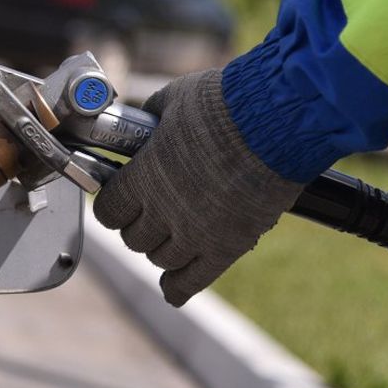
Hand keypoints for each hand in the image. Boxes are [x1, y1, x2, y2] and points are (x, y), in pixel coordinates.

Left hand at [93, 69, 303, 305]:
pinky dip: (178, 287)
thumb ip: (150, 123)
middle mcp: (164, 212)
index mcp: (144, 177)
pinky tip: (173, 286)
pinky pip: (191, 282)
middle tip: (150, 211)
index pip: (108, 211)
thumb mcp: (173, 100)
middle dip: (138, 224)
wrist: (278, 120)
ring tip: (173, 231)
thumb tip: (141, 127)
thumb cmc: (225, 103)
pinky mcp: (228, 247)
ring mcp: (196, 234)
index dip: (113, 204)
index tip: (121, 198)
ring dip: (162, 247)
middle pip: (133, 239)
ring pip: (160, 259)